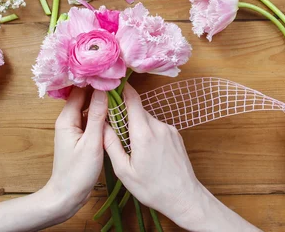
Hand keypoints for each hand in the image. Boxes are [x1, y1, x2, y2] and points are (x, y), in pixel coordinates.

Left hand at [41, 87, 108, 220]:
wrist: (67, 196)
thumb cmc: (78, 172)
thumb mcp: (92, 143)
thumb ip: (97, 115)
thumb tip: (103, 90)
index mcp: (66, 119)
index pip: (79, 90)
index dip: (94, 80)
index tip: (110, 72)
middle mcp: (67, 120)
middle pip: (83, 96)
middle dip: (98, 88)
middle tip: (118, 78)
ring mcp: (73, 128)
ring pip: (87, 107)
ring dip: (100, 100)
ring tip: (118, 90)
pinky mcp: (79, 136)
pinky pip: (90, 118)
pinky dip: (100, 113)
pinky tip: (113, 110)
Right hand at [104, 84, 260, 231]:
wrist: (184, 197)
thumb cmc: (152, 188)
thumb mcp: (124, 171)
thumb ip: (111, 145)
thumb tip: (100, 126)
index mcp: (143, 133)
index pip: (132, 99)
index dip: (121, 90)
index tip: (110, 88)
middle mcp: (158, 126)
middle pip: (138, 110)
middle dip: (125, 115)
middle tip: (114, 128)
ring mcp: (169, 130)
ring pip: (147, 119)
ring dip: (137, 126)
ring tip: (131, 147)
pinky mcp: (176, 135)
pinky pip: (157, 127)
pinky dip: (148, 132)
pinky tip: (146, 151)